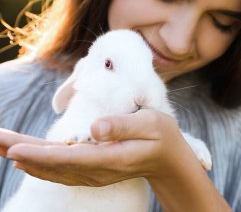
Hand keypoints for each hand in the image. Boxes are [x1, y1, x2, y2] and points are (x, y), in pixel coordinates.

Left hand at [3, 109, 199, 186]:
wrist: (167, 159)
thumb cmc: (161, 136)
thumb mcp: (152, 123)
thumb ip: (124, 125)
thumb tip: (95, 128)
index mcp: (112, 158)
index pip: (71, 158)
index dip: (42, 155)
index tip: (15, 150)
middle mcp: (98, 170)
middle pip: (53, 164)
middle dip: (22, 152)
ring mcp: (93, 173)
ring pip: (52, 169)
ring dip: (25, 157)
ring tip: (0, 145)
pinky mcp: (91, 171)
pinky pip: (59, 170)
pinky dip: (38, 164)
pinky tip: (23, 159)